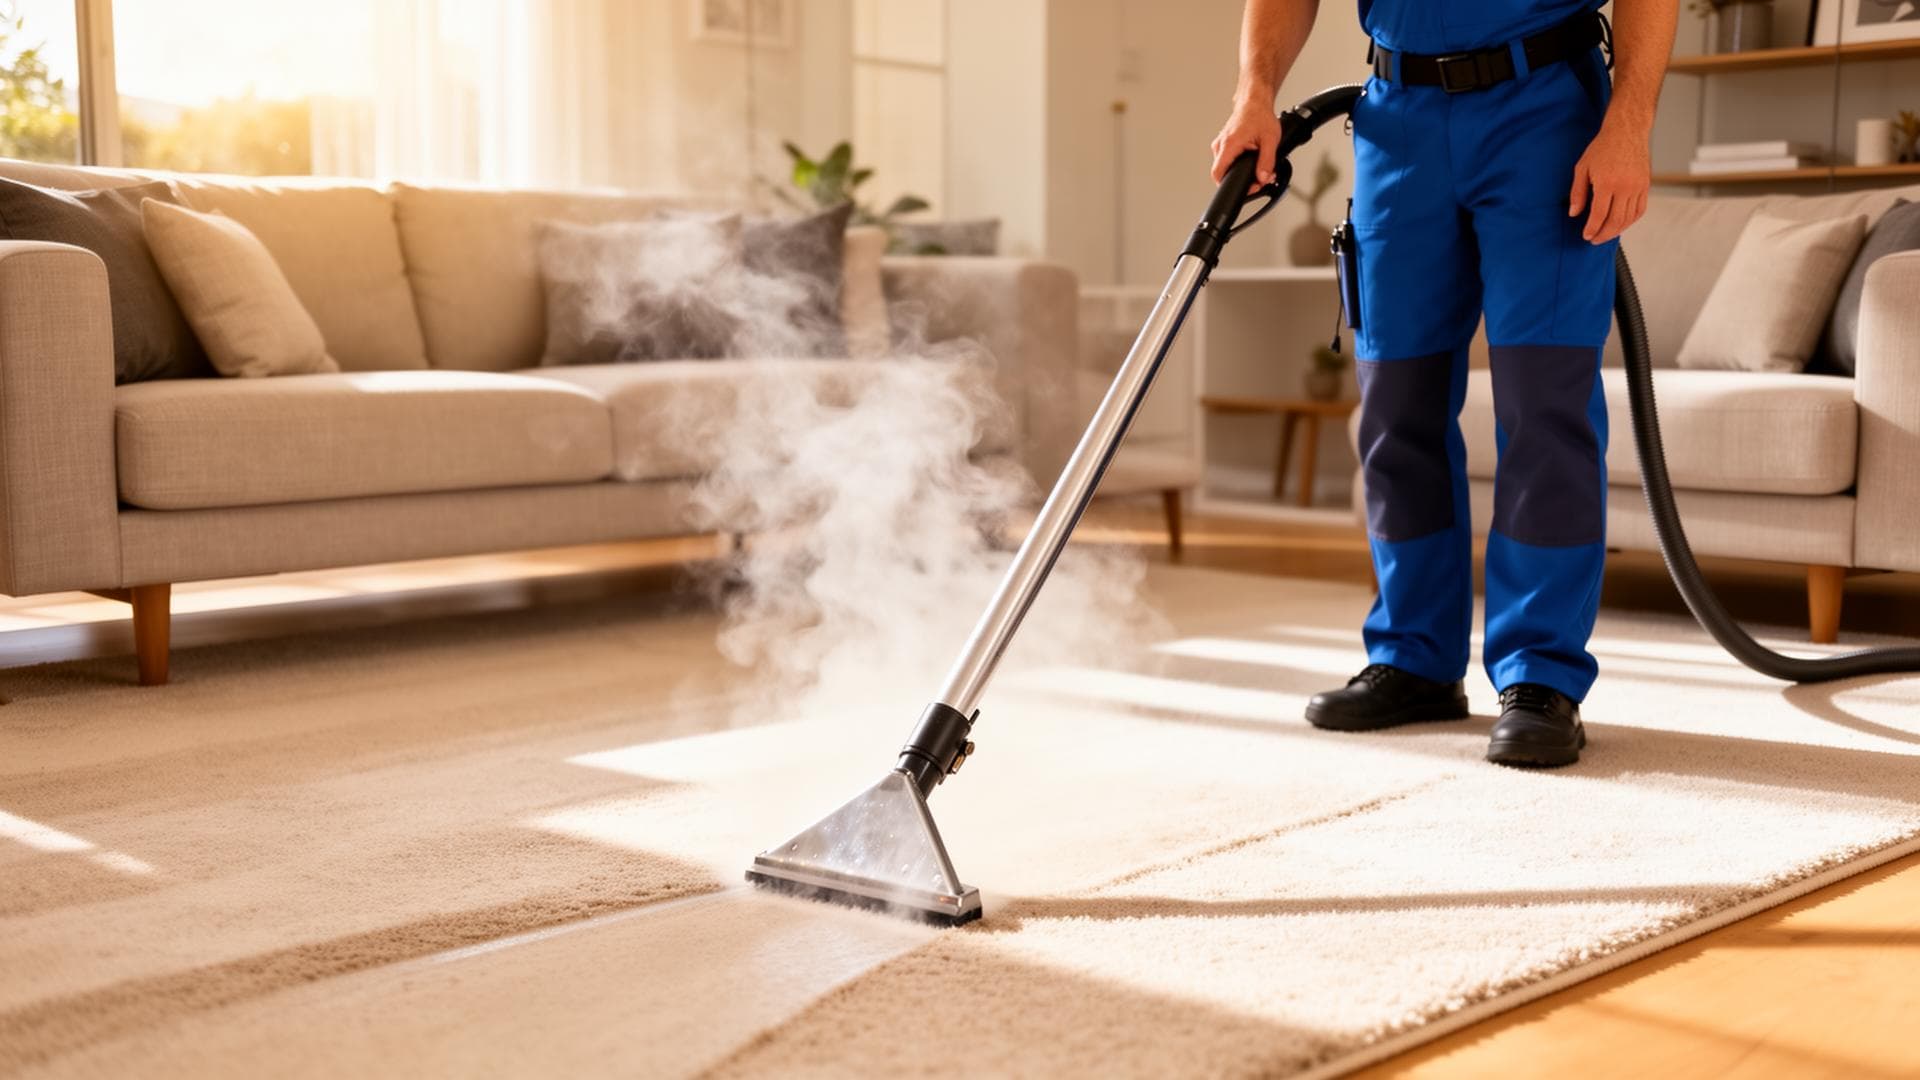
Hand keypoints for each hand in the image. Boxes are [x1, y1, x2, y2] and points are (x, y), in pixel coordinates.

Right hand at [1211, 98, 1281, 192]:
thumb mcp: (1270, 140)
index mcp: (1229, 144)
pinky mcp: (1224, 144)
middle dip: (1242, 179)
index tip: (1245, 187)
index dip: (1229, 185)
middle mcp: (1220, 145)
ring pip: (1226, 167)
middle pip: (1224, 173)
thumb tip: (1263, 178)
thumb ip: (1267, 162)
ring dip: (1241, 170)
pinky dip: (1239, 163)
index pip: (1218, 174)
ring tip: (1257, 164)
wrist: (1254, 101)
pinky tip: (1250, 157)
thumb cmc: (1260, 115)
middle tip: (1259, 176)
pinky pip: (1227, 160)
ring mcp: (1220, 144)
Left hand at [1568, 119, 1650, 244]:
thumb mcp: (1582, 168)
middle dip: (1604, 234)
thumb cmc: (1602, 148)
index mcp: (1608, 182)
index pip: (1599, 214)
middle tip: (1594, 240)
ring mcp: (1638, 187)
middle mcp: (1625, 187)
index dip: (1592, 229)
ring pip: (1629, 218)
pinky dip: (1630, 221)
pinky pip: (1640, 210)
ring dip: (1617, 230)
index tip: (1586, 236)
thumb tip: (1574, 214)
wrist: (1627, 132)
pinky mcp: (1646, 186)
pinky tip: (1620, 224)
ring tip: (1605, 234)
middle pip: (1616, 221)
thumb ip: (1577, 193)